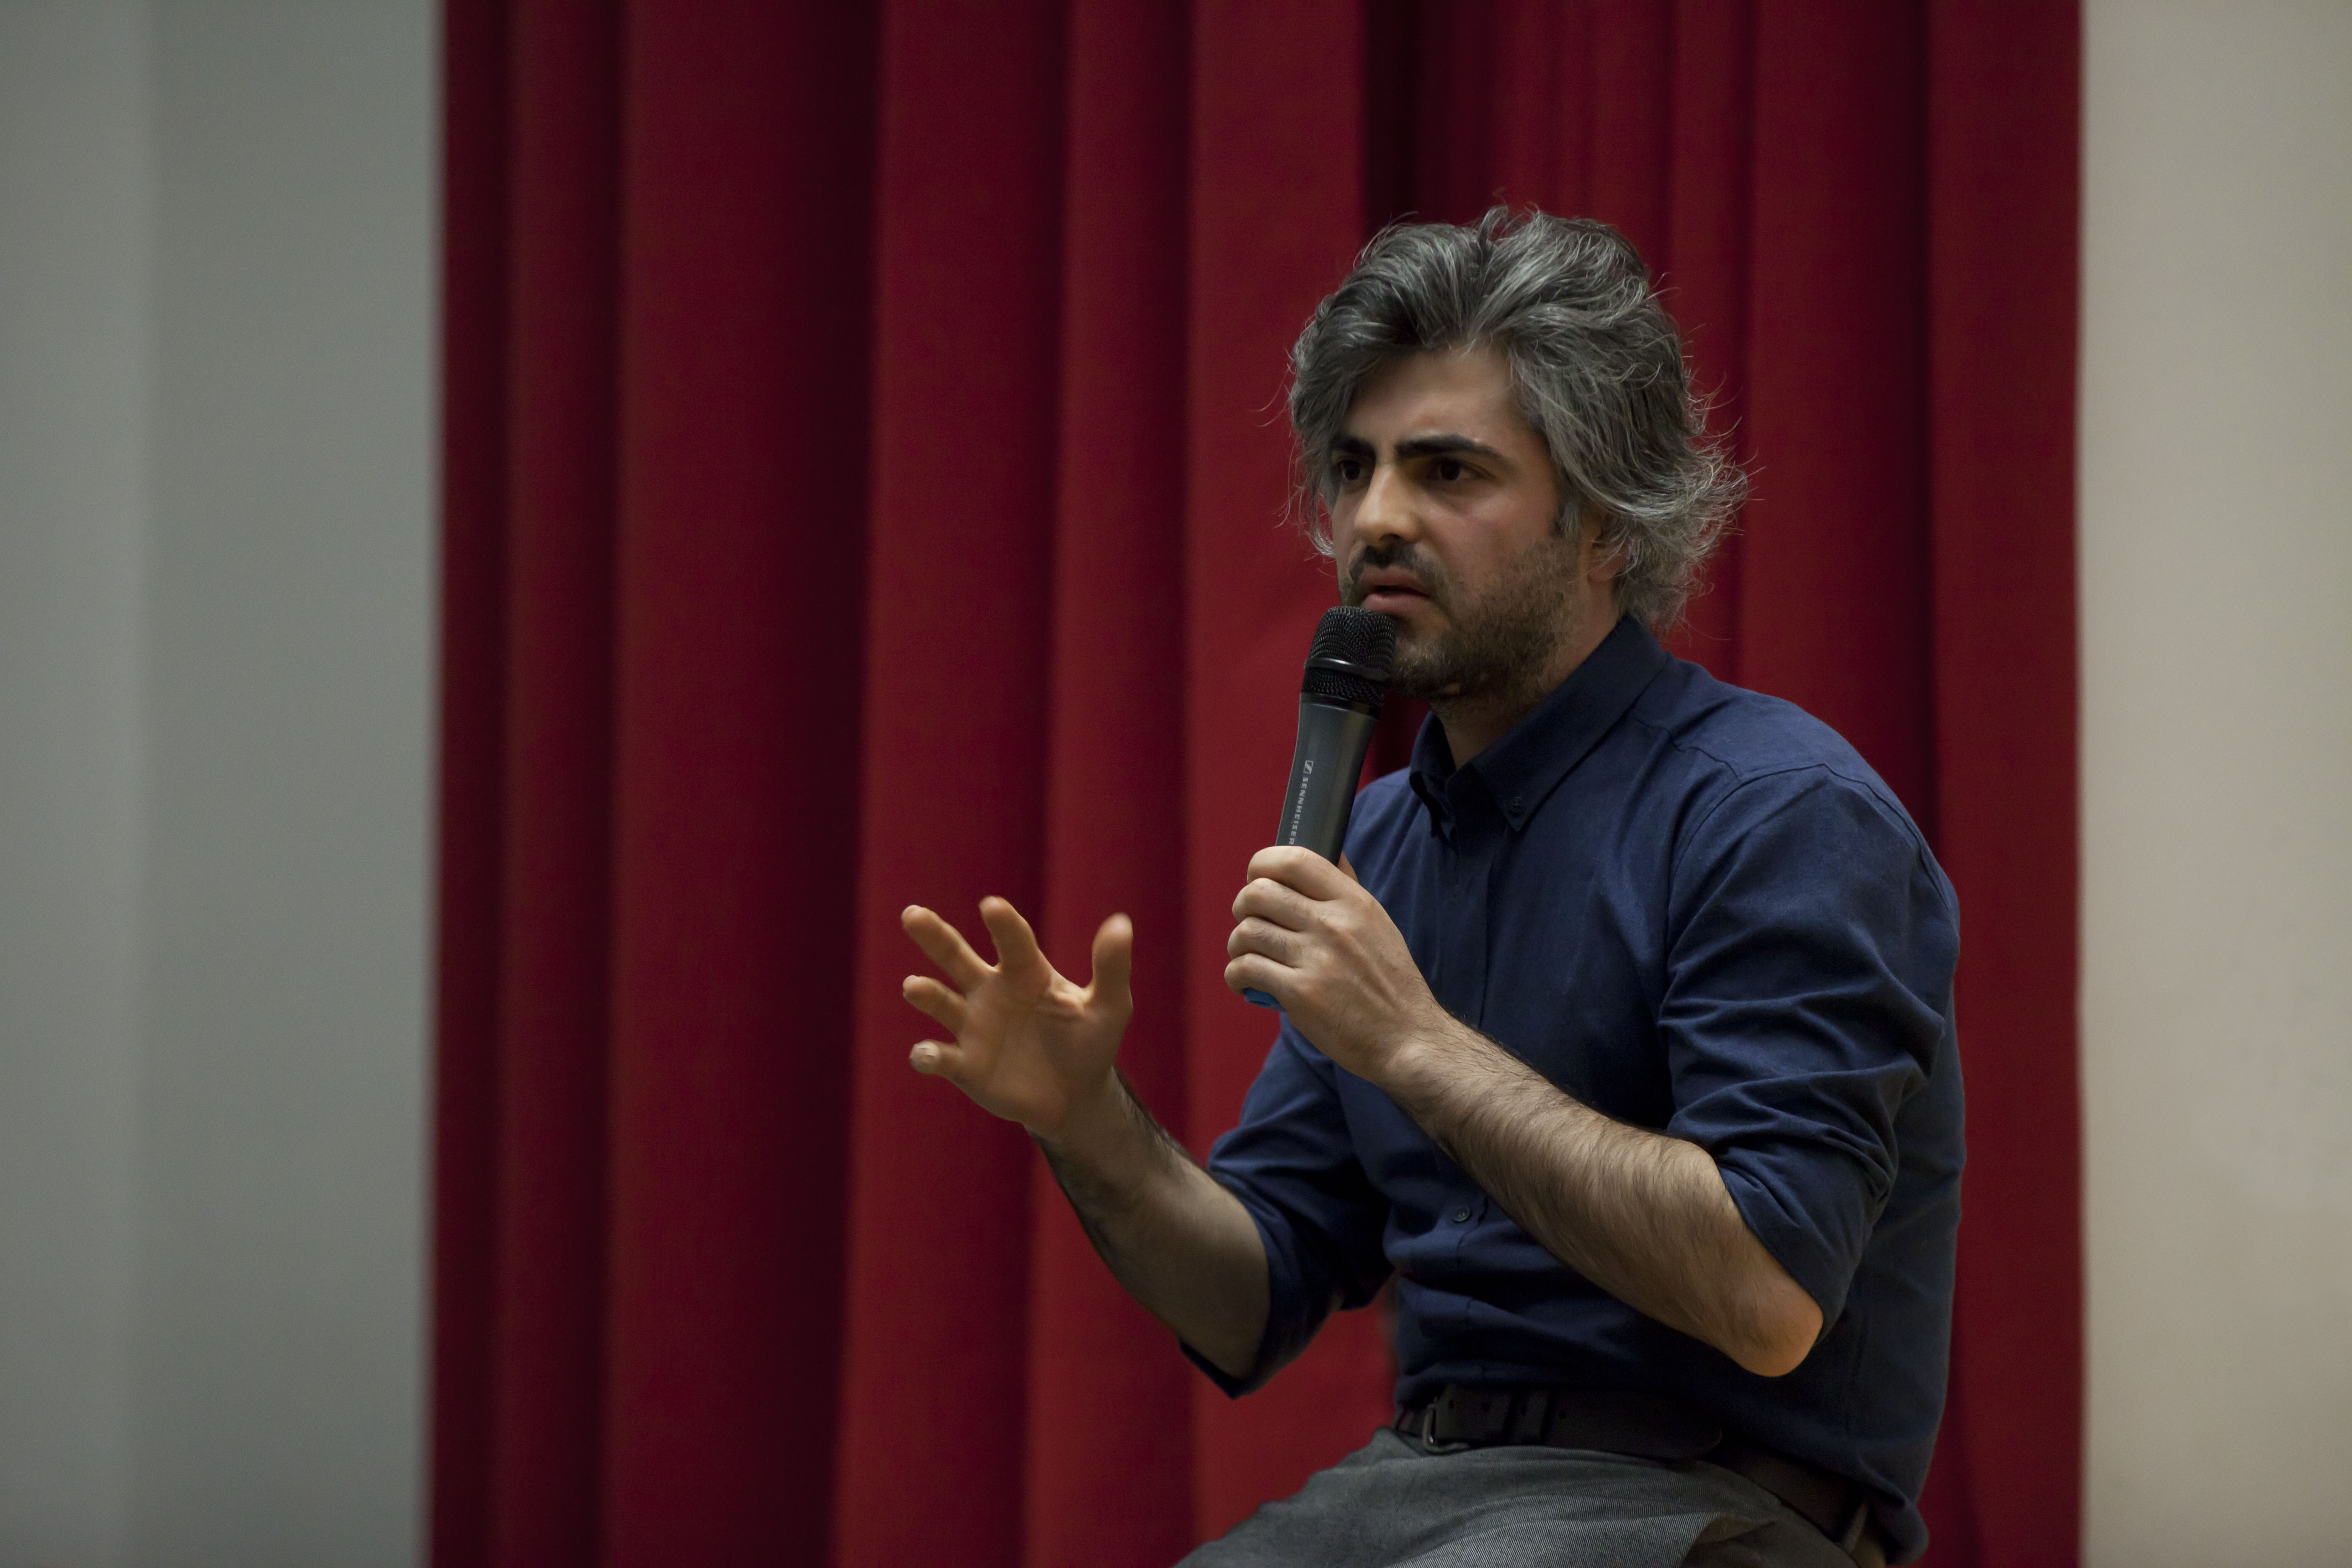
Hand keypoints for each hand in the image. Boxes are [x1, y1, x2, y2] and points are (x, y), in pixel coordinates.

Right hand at [901, 898, 1132, 1141]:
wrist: (1077, 1097)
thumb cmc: (1091, 1042)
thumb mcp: (1110, 1007)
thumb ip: (1111, 967)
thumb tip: (1122, 923)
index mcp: (1025, 971)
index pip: (1013, 941)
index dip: (1003, 924)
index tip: (992, 905)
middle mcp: (990, 991)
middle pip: (956, 957)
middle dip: (934, 936)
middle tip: (912, 914)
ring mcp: (973, 1026)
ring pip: (941, 1003)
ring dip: (926, 994)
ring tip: (914, 987)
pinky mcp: (965, 1065)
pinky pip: (942, 1056)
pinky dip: (929, 1054)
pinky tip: (926, 1053)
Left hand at [1223, 846, 1449, 1080]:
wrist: (1406, 1039)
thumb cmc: (1389, 984)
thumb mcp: (1378, 925)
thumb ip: (1348, 890)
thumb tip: (1330, 852)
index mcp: (1353, 902)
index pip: (1295, 859)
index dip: (1263, 863)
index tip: (1257, 878)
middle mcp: (1333, 924)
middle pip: (1258, 893)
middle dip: (1243, 907)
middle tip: (1251, 924)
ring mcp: (1316, 959)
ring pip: (1246, 932)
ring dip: (1237, 945)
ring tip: (1248, 958)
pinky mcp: (1300, 993)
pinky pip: (1245, 969)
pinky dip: (1236, 976)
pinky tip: (1246, 984)